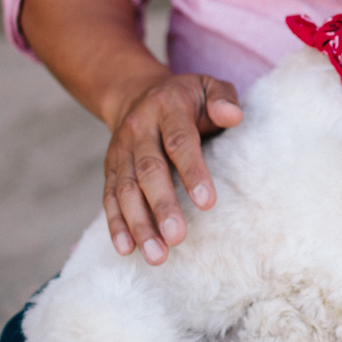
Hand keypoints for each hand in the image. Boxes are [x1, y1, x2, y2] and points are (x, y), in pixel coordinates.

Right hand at [103, 72, 241, 262]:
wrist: (136, 94)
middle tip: (177, 237)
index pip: (180, 143)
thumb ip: (223, 98)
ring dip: (139, 224)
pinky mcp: (110, 169)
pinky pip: (109, 198)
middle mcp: (139, 131)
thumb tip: (233, 116)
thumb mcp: (207, 86)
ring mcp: (121, 152)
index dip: (193, 172)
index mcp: (167, 109)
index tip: (207, 203)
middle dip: (162, 206)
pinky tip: (127, 249)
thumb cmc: (187, 97)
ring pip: (126, 190)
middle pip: (149, 171)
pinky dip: (116, 224)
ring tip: (156, 254)